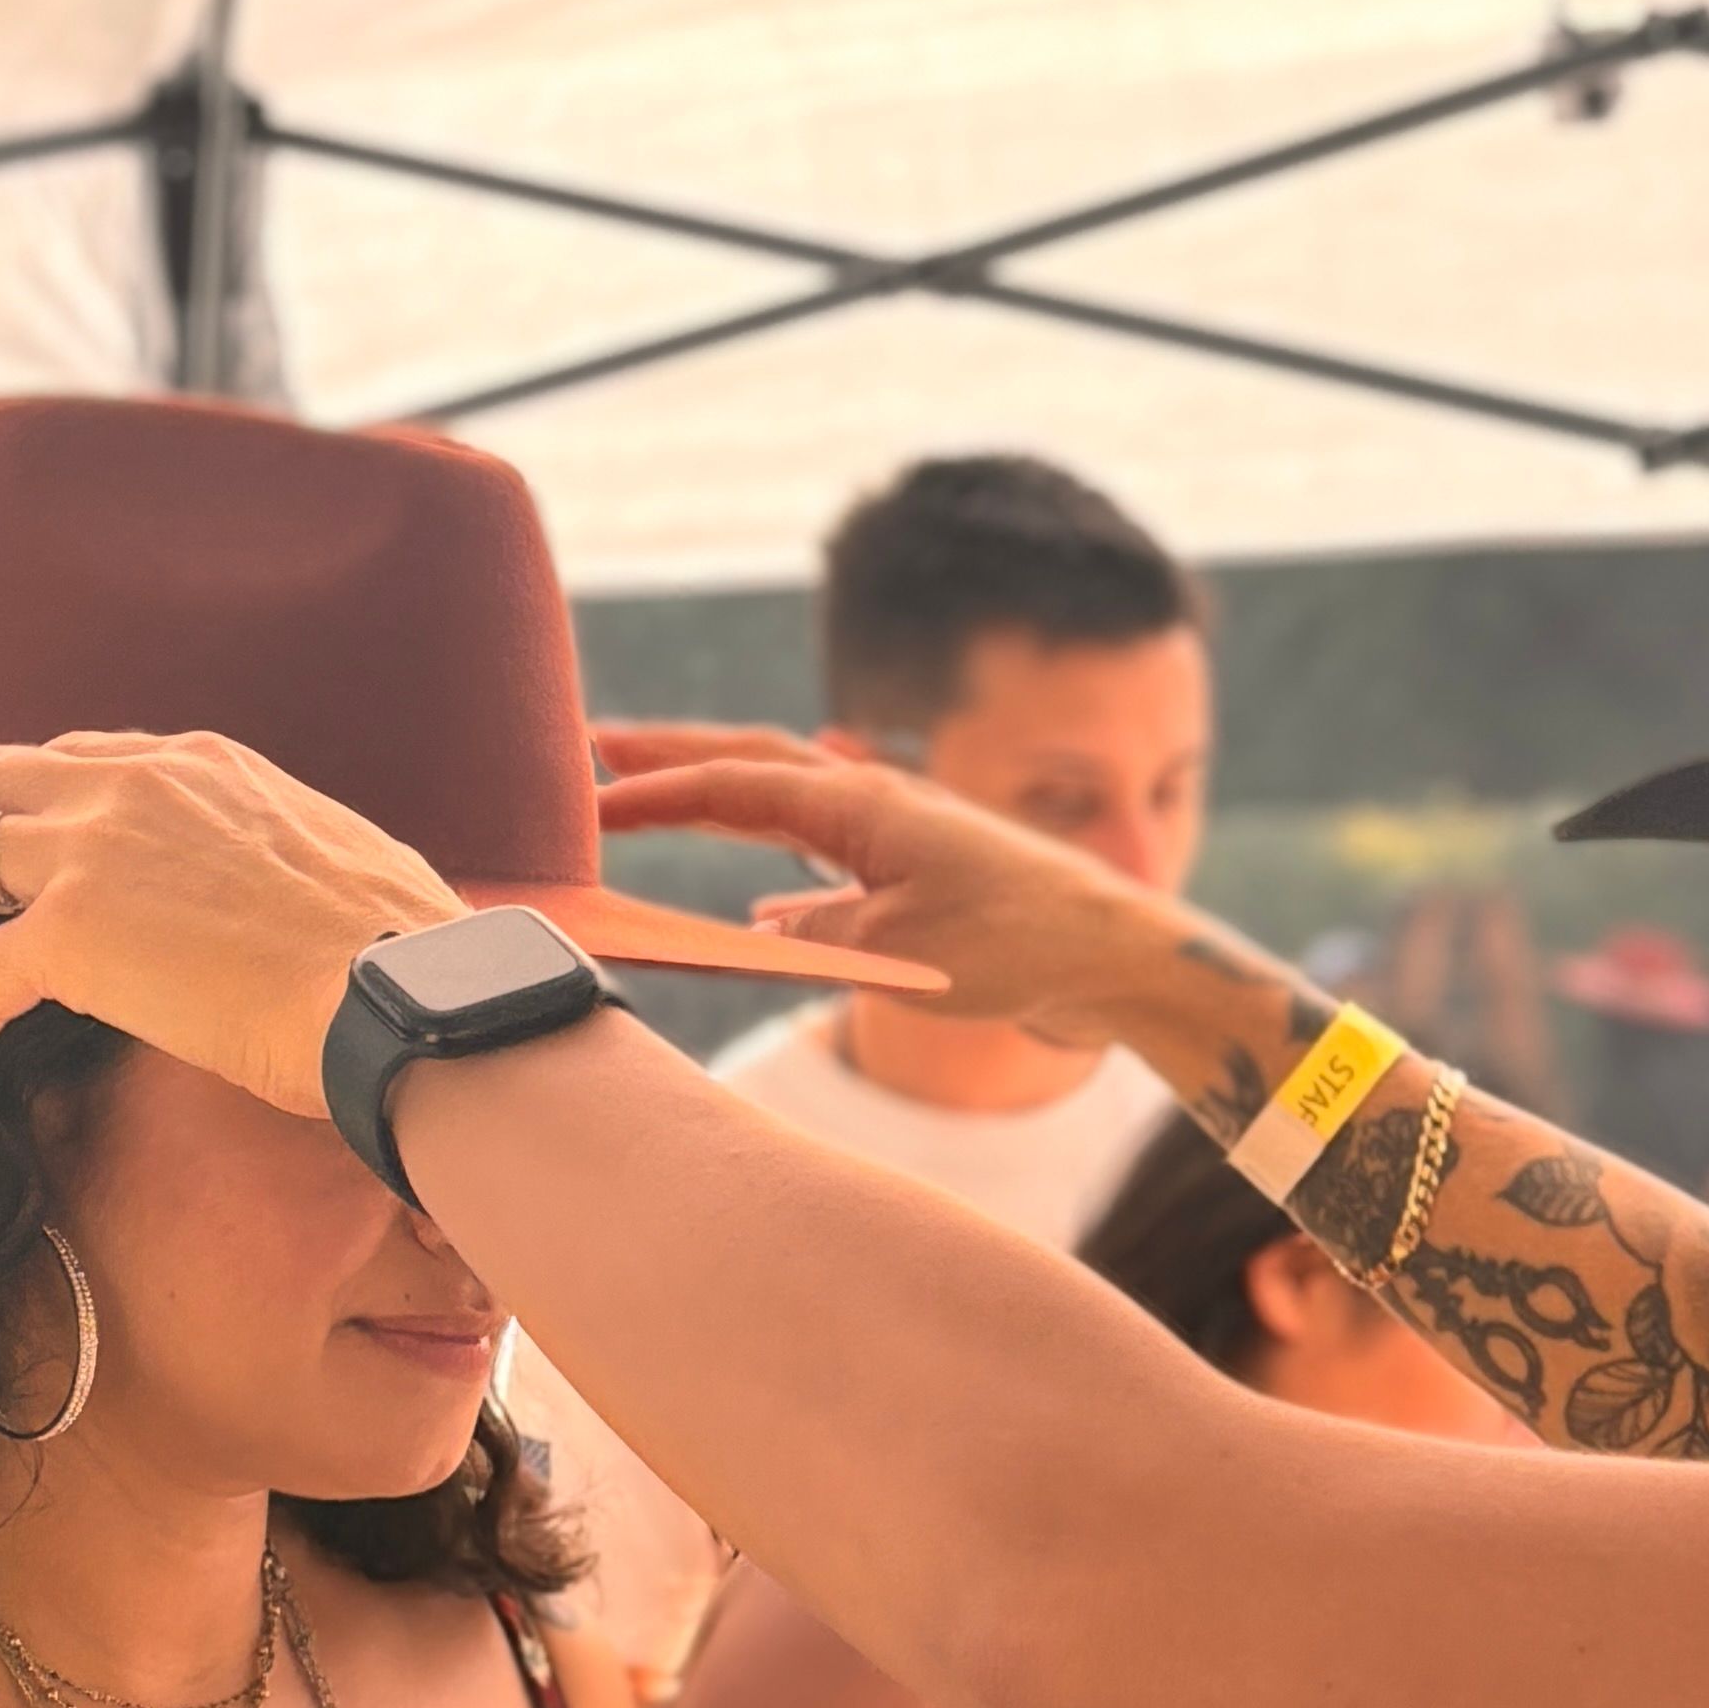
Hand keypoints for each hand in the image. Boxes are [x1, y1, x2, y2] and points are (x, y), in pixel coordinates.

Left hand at [0, 729, 461, 1110]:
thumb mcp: (340, 860)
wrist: (407, 996)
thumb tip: (297, 905)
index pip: (78, 763)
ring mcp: (94, 851)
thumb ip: (283, 857)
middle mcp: (133, 783)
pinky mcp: (73, 933)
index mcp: (200, 765)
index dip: (31, 817)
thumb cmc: (409, 954)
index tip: (20, 873)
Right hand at [593, 726, 1175, 1039]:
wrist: (1118, 959)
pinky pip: (835, 863)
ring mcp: (905, 837)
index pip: (736, 787)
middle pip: (756, 766)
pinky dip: (787, 876)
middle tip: (597, 748)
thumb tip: (772, 928)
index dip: (658, 793)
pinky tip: (766, 916)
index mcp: (864, 807)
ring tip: (658, 801)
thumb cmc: (1020, 945)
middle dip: (674, 758)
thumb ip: (823, 934)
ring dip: (722, 801)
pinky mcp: (929, 881)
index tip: (590, 804)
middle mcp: (880, 805)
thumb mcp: (900, 950)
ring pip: (793, 805)